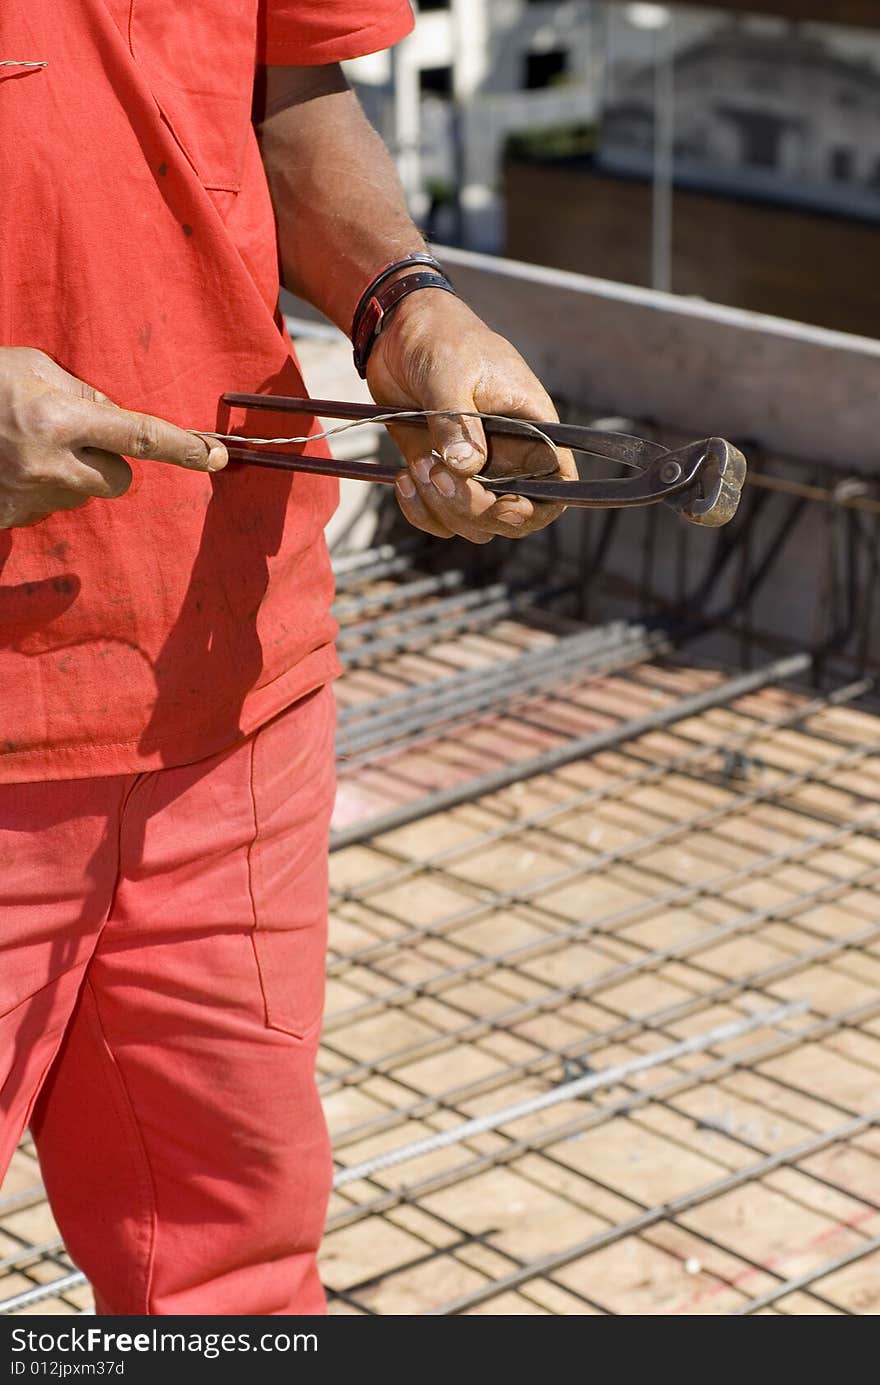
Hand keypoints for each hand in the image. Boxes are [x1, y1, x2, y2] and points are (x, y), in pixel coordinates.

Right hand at [0, 348, 226, 529]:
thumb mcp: (29, 366)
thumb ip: (80, 393)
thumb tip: (115, 417)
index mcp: (58, 420)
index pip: (139, 435)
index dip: (183, 448)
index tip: (219, 457)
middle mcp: (49, 466)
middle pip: (119, 479)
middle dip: (107, 460)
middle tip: (69, 435)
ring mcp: (29, 498)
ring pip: (83, 494)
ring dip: (69, 474)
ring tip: (25, 447)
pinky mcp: (10, 519)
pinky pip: (47, 508)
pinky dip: (36, 489)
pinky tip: (8, 466)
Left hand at [366, 291, 575, 542]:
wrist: (399, 331)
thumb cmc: (441, 338)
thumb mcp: (451, 371)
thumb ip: (458, 421)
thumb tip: (465, 467)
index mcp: (532, 430)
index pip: (557, 486)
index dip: (536, 509)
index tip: (503, 506)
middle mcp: (509, 457)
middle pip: (508, 516)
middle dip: (473, 509)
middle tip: (438, 474)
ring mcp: (474, 470)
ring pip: (471, 523)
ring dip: (442, 510)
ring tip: (417, 469)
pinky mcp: (441, 473)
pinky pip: (438, 515)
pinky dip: (420, 510)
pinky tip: (402, 480)